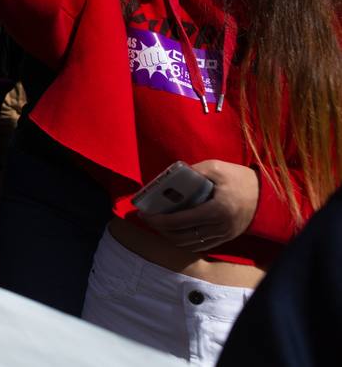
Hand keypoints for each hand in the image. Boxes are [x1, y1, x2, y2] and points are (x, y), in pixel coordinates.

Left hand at [142, 160, 259, 250]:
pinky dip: (184, 242)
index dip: (158, 220)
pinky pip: (201, 246)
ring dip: (170, 237)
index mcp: (216, 210)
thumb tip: (170, 178)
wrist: (268, 196)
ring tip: (158, 225)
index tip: (144, 214)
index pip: (180, 221)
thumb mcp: (217, 167)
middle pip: (182, 236)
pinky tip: (174, 232)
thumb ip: (193, 171)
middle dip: (160, 229)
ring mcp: (224, 236)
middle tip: (147, 219)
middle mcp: (220, 227)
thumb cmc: (241, 179)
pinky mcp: (227, 238)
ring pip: (190, 244)